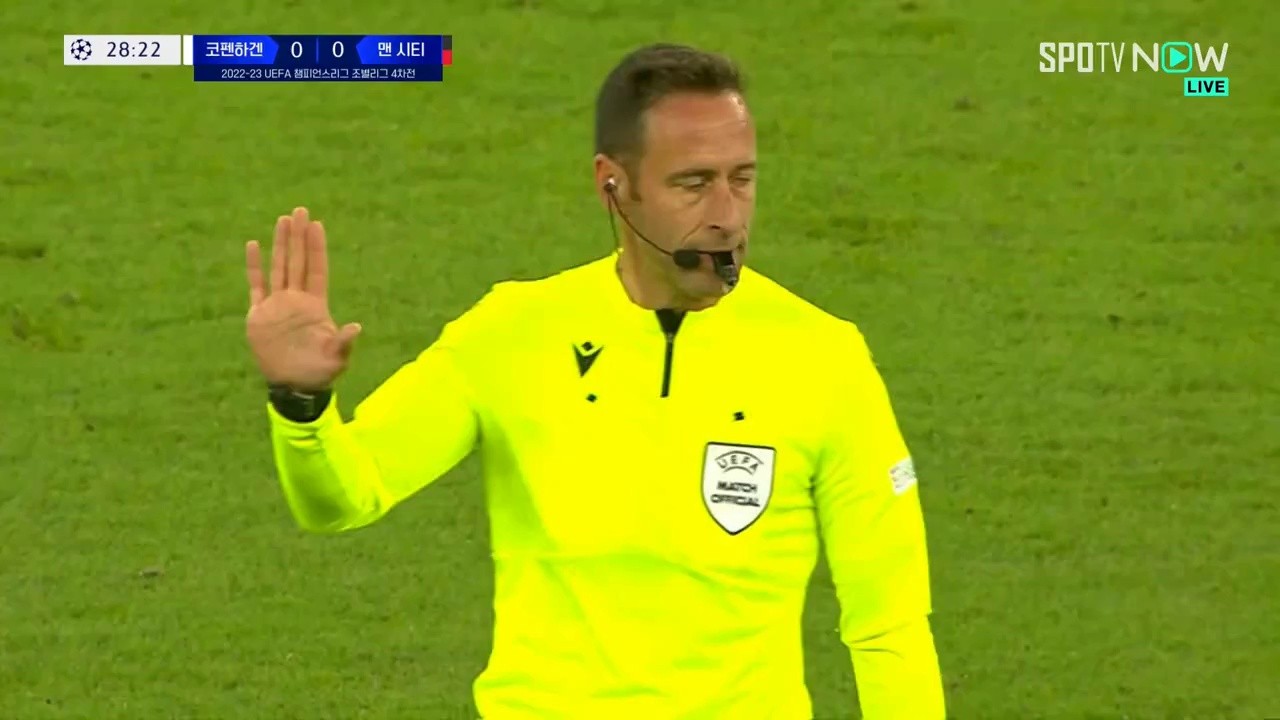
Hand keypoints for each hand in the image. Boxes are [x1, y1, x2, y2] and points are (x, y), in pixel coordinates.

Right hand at [244, 207, 361, 390]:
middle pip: (297, 261)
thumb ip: (344, 342)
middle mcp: (296, 300)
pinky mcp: (259, 315)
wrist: (293, 386)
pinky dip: (254, 266)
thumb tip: (356, 327)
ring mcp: (277, 305)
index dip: (316, 248)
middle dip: (299, 236)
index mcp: (316, 306)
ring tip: (283, 219)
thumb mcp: (336, 358)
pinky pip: (256, 285)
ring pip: (278, 267)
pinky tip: (253, 245)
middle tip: (300, 210)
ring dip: (280, 244)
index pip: (316, 269)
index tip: (317, 225)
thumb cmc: (319, 373)